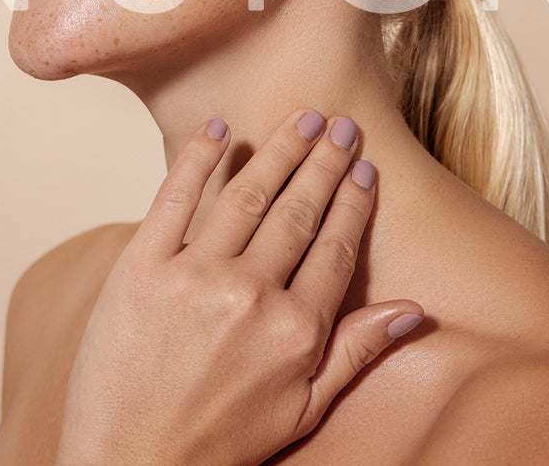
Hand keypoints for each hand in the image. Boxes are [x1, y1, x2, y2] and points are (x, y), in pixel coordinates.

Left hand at [54, 110, 423, 465]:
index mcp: (295, 330)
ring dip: (278, 151)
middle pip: (297, 212)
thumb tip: (415, 311)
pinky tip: (219, 130)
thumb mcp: (303, 409)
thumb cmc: (221, 441)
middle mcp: (249, 296)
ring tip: (301, 118)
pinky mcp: (140, 269)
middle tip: (342, 124)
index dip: (353, 202)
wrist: (132, 463)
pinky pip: (173, 198)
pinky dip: (197, 159)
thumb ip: (357, 352)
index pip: (334, 247)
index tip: (366, 168)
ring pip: (246, 196)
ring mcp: (192, 277)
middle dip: (324, 162)